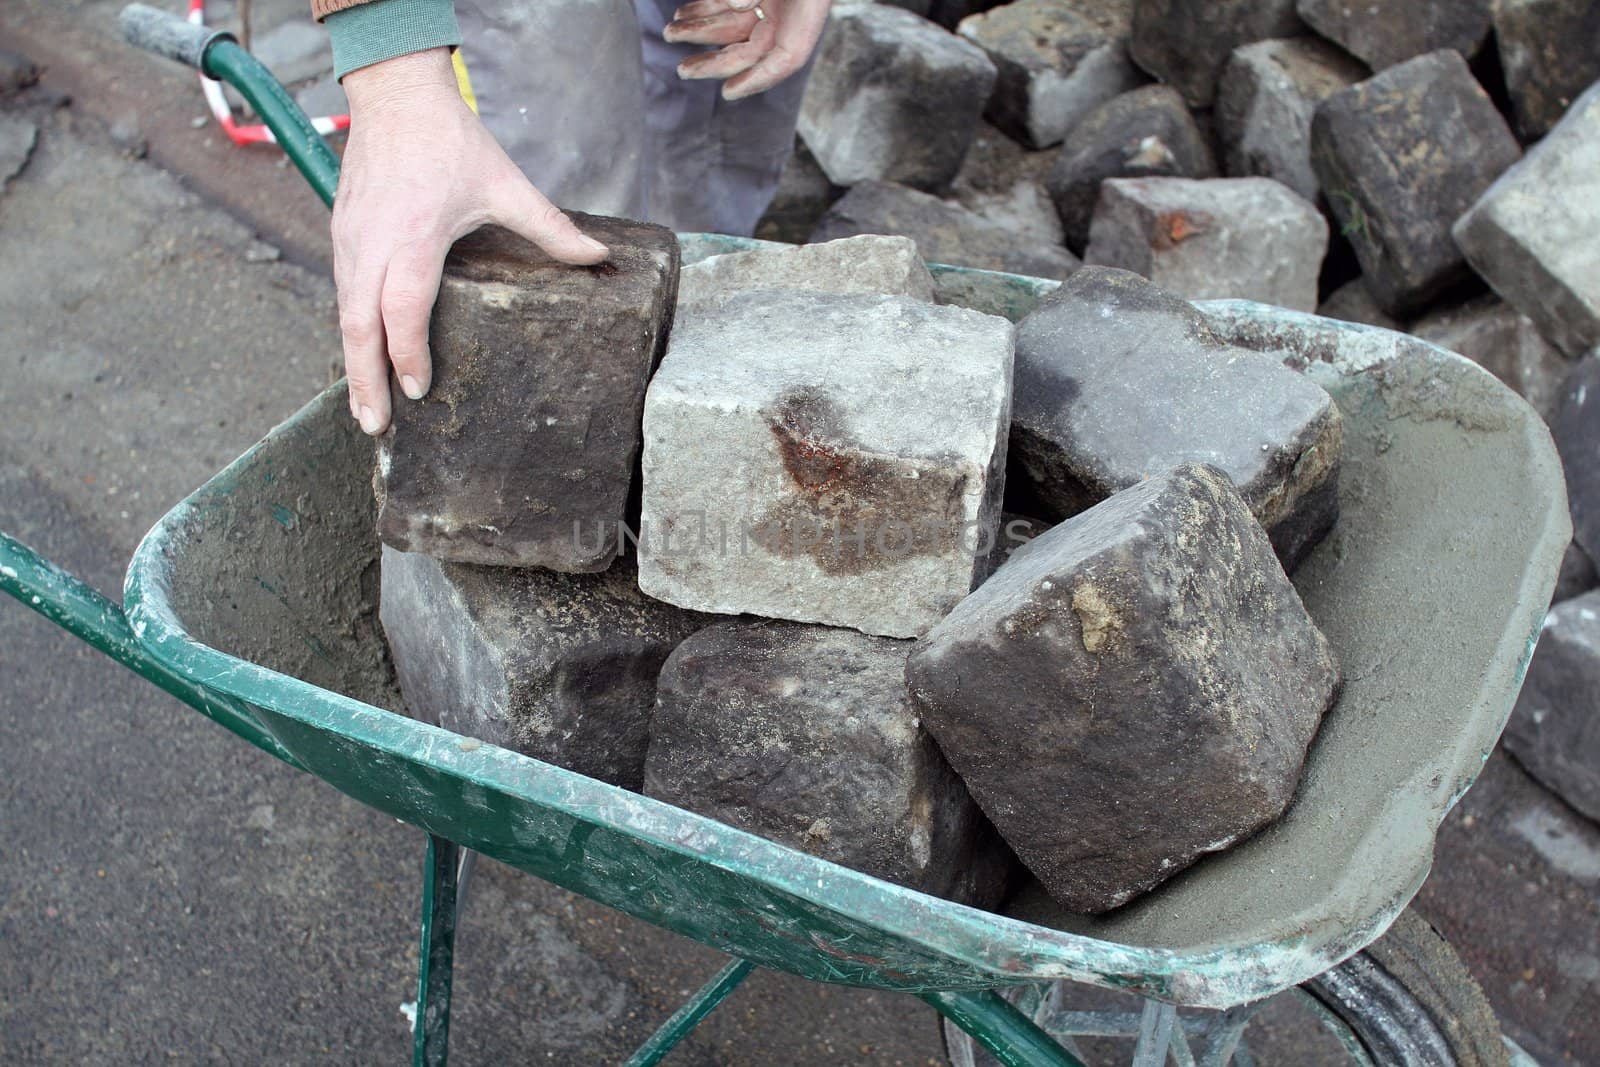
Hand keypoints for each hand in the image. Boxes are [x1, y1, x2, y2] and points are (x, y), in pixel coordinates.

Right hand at [333, 48, 608, 435]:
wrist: (395, 95)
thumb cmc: (450, 139)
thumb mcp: (506, 183)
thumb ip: (551, 227)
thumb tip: (598, 258)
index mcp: (414, 237)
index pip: (403, 310)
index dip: (408, 355)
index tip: (419, 391)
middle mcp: (372, 244)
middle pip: (359, 327)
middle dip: (366, 380)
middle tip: (376, 428)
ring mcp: (349, 241)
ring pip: (344, 314)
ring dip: (353, 363)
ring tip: (367, 408)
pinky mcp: (339, 235)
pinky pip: (341, 294)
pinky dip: (349, 332)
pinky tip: (361, 359)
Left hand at [664, 0, 831, 100]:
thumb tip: (735, 3)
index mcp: (807, 12)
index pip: (785, 59)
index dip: (757, 80)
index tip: (728, 92)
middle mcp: (789, 13)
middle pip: (752, 50)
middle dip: (715, 60)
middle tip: (683, 70)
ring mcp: (773, 0)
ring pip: (734, 27)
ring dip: (701, 31)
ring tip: (671, 32)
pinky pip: (729, 5)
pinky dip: (706, 9)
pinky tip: (683, 13)